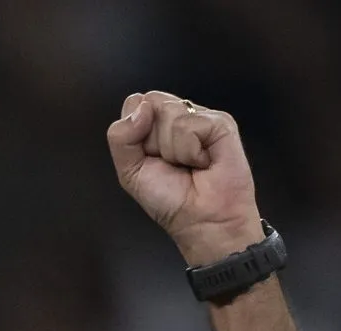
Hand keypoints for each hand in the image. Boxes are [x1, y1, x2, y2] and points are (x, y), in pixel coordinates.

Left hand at [106, 91, 264, 266]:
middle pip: (151, 102)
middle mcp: (178, 114)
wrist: (200, 220)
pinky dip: (190, 151)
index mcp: (155, 123)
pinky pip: (189, 125)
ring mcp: (200, 116)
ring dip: (172, 150)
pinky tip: (202, 163)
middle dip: (152, 140)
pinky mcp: (220, 122)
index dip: (135, 132)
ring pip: (170, 112)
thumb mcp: (129, 170)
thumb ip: (120, 137)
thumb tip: (141, 108)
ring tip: (187, 165)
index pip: (134, 103)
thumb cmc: (169, 199)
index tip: (148, 157)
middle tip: (170, 163)